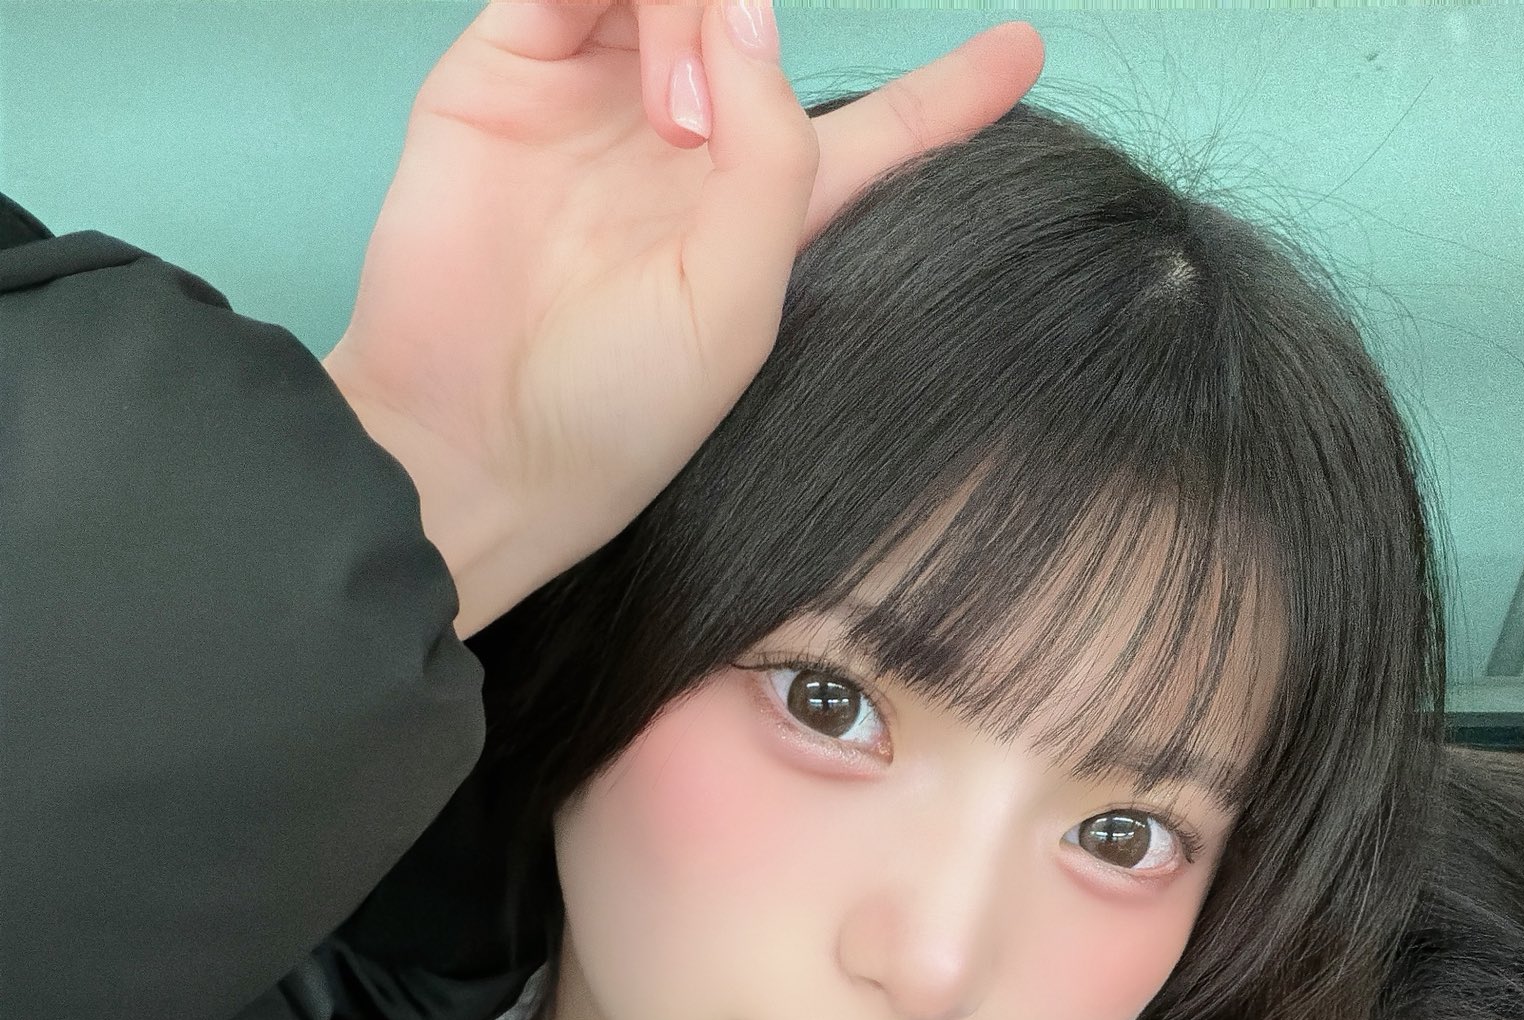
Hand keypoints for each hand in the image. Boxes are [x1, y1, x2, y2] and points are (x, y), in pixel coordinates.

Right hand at [323, 0, 1043, 636]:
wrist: (465, 438)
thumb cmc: (613, 411)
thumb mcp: (735, 302)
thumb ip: (775, 155)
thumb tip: (750, 7)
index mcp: (763, 214)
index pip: (876, 132)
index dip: (949, 92)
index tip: (1025, 51)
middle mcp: (685, 142)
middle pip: (756, 14)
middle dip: (758, 20)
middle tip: (706, 122)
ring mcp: (594, 99)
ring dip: (693, 4)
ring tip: (673, 108)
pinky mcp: (503, 71)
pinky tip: (634, 25)